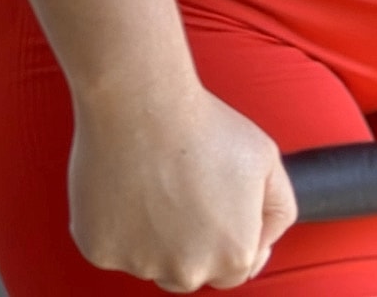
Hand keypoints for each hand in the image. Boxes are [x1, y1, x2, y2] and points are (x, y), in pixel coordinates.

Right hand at [68, 80, 296, 290]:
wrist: (144, 104)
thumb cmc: (205, 127)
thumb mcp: (268, 162)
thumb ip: (277, 211)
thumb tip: (264, 244)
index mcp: (234, 254)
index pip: (236, 267)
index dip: (229, 232)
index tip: (218, 204)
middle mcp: (189, 271)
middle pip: (192, 269)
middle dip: (193, 238)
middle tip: (185, 187)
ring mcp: (141, 264)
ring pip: (152, 258)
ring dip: (154, 232)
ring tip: (156, 179)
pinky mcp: (99, 251)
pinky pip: (113, 245)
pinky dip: (118, 223)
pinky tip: (128, 184)